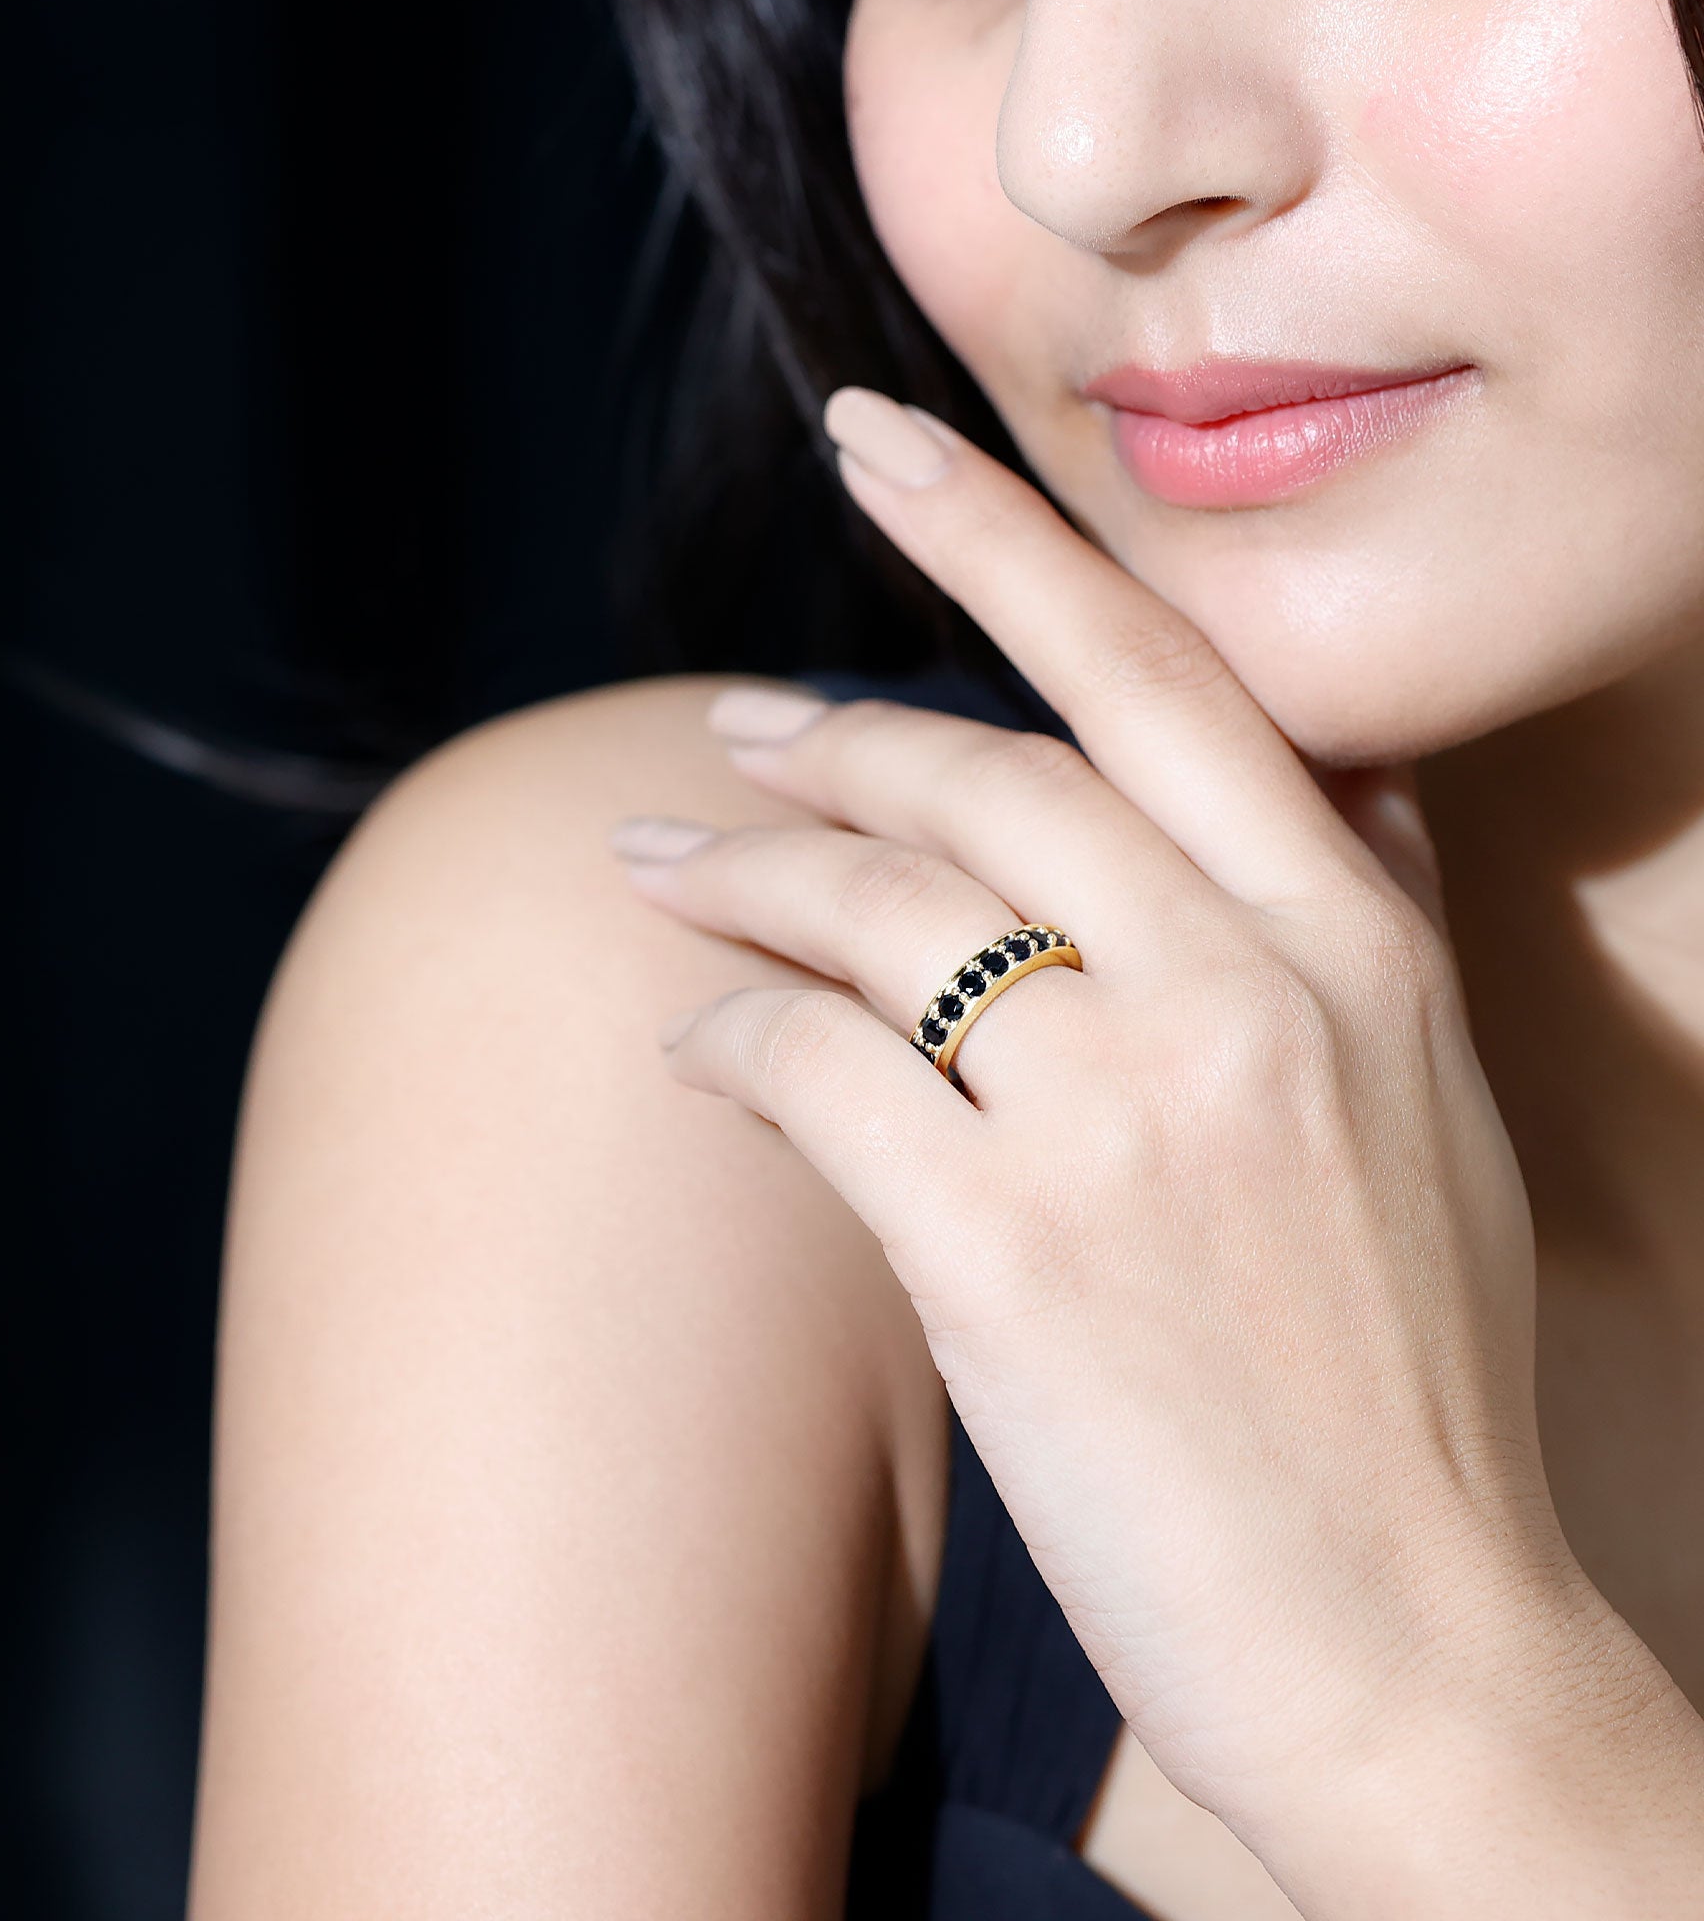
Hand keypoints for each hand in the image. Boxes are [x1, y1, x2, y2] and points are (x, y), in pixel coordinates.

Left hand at [607, 390, 1693, 1901]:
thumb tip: (1310, 787)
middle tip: (726, 727)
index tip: (874, 436)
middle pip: (979, 778)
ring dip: (740, 876)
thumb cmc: (1395, 1376)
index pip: (1157, 676)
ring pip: (870, 908)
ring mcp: (1124, 1115)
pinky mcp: (1006, 1252)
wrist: (1414, 1636)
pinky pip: (812, 1072)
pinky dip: (730, 1044)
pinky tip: (696, 1056)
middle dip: (826, 733)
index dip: (997, 536)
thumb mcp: (1419, 1108)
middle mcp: (1246, 990)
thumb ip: (1352, 923)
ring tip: (655, 865)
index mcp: (1353, 942)